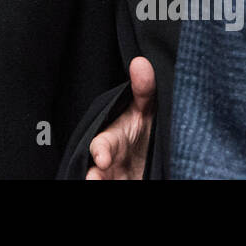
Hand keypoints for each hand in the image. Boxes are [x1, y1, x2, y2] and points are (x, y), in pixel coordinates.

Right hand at [86, 56, 155, 179]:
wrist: (152, 156)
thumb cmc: (142, 129)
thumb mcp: (145, 109)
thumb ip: (143, 89)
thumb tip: (140, 62)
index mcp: (111, 140)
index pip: (100, 145)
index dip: (100, 151)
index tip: (102, 159)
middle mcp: (109, 162)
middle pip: (97, 170)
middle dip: (95, 176)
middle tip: (93, 180)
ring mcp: (116, 177)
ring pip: (103, 179)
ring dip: (100, 180)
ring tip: (97, 182)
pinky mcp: (129, 183)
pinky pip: (124, 183)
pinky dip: (120, 183)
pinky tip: (132, 181)